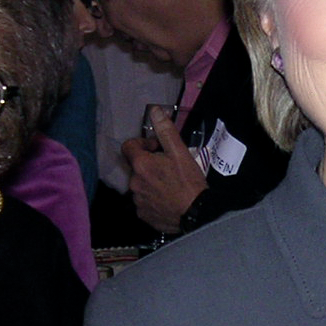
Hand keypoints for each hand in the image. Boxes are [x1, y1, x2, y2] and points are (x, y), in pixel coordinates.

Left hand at [122, 118, 207, 232]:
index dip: (142, 144)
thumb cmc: (189, 182)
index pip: (128, 146)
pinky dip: (153, 199)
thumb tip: (154, 110)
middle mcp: (134, 183)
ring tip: (170, 185)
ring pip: (140, 185)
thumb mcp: (180, 153)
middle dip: (149, 165)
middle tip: (169, 168)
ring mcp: (138, 201)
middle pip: (136, 167)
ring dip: (150, 182)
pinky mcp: (144, 215)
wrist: (197, 214)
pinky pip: (144, 202)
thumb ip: (165, 131)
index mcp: (141, 165)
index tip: (157, 149)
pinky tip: (168, 200)